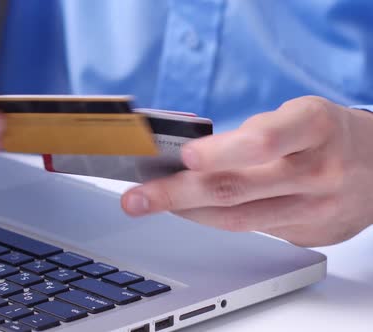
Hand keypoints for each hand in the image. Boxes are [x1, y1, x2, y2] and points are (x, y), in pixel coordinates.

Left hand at [122, 96, 372, 246]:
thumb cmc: (325, 134)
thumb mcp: (297, 115)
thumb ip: (251, 135)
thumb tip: (187, 158)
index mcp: (312, 126)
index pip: (262, 141)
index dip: (220, 151)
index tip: (183, 157)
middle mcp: (317, 171)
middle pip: (236, 189)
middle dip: (176, 194)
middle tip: (136, 198)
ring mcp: (314, 208)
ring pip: (237, 219)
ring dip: (186, 212)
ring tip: (150, 203)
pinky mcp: (308, 235)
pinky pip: (251, 231)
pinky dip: (214, 220)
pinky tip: (191, 210)